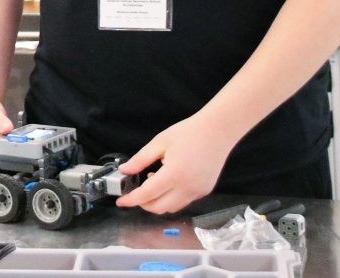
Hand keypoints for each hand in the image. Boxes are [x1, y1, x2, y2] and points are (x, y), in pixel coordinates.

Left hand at [115, 113, 235, 213]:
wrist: (217, 131)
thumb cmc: (189, 133)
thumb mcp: (159, 142)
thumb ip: (140, 159)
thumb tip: (125, 170)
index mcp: (174, 174)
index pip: (147, 195)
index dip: (131, 200)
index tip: (121, 201)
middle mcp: (187, 187)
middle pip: (158, 208)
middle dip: (143, 203)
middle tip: (135, 192)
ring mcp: (198, 191)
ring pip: (172, 208)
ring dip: (158, 201)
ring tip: (153, 181)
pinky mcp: (204, 191)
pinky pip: (183, 202)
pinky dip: (171, 198)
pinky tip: (168, 182)